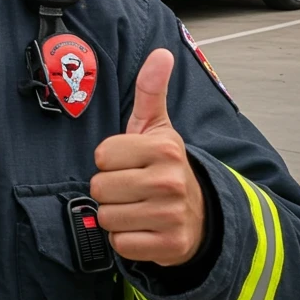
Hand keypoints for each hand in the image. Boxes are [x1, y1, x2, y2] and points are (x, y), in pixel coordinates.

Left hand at [90, 49, 206, 266]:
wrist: (199, 214)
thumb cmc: (164, 167)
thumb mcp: (157, 127)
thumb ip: (150, 91)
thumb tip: (161, 53)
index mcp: (164, 149)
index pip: (101, 156)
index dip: (109, 161)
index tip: (130, 163)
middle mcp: (170, 181)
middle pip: (100, 188)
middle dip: (110, 190)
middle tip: (132, 188)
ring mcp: (171, 216)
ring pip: (107, 217)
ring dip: (116, 216)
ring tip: (138, 207)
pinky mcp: (169, 246)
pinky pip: (120, 244)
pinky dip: (126, 240)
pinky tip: (143, 229)